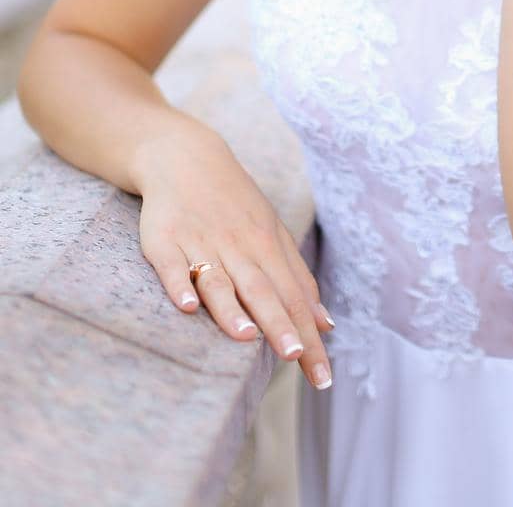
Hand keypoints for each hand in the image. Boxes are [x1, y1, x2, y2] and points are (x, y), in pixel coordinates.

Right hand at [137, 124, 334, 391]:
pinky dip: (179, 284)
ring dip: (231, 309)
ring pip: (220, 279)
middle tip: (296, 358)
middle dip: (280, 325)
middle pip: (262, 290)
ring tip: (246, 338)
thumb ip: (297, 279)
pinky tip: (187, 306)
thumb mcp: (272, 235)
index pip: (294, 298)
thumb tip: (326, 324)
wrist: (186, 158)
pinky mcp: (165, 240)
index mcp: (267, 248)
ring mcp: (200, 243)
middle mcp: (238, 247)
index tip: (323, 377)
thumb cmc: (235, 206)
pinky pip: (172, 265)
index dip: (309, 335)